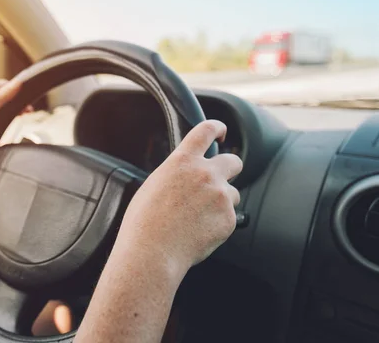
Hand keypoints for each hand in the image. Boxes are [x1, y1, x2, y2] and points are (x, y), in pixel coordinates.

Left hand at [0, 79, 21, 138]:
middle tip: (25, 112)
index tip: (27, 105)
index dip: (17, 93)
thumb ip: (4, 95)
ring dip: (7, 107)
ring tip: (16, 115)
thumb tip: (19, 83)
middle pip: (2, 92)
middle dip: (14, 101)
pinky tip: (1, 119)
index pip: (6, 85)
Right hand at [117, 120, 242, 285]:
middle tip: (220, 180)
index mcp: (182, 161)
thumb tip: (185, 176)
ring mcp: (220, 196)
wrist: (152, 252)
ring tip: (198, 218)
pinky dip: (219, 223)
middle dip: (230, 168)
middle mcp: (205, 174)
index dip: (217, 127)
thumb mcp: (154, 185)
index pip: (206, 131)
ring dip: (221, 201)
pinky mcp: (229, 218)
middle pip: (233, 161)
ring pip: (232, 193)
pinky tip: (200, 231)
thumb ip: (175, 174)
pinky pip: (230, 216)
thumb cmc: (144, 223)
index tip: (221, 131)